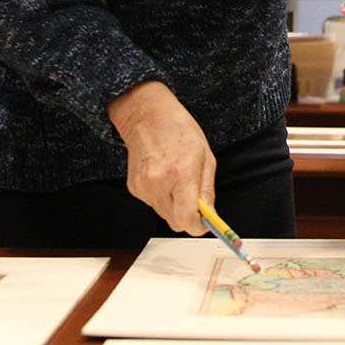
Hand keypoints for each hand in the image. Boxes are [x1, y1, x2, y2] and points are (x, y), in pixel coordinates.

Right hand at [107, 81, 213, 234]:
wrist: (147, 117)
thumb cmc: (179, 131)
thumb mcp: (205, 157)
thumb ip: (207, 190)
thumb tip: (210, 215)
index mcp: (181, 173)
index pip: (187, 218)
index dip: (198, 227)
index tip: (204, 225)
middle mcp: (159, 182)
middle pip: (175, 222)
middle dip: (187, 215)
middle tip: (193, 198)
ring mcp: (143, 186)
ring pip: (164, 214)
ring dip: (174, 205)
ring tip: (176, 179)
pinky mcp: (134, 188)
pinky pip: (153, 204)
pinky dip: (161, 196)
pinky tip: (162, 176)